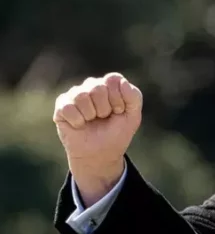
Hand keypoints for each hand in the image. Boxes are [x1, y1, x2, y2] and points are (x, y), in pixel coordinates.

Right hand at [53, 73, 142, 203]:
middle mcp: (91, 86)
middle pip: (97, 87)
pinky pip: (68, 108)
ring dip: (90, 115)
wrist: (100, 154)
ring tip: (92, 121)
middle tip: (104, 117)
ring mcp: (75, 95)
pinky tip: (80, 125)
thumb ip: (134, 97)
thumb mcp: (133, 116)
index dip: (118, 98)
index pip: (112, 79)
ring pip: (81, 96)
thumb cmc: (117, 133)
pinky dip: (77, 121)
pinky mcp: (61, 107)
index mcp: (109, 85)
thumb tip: (121, 81)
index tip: (119, 111)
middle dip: (104, 108)